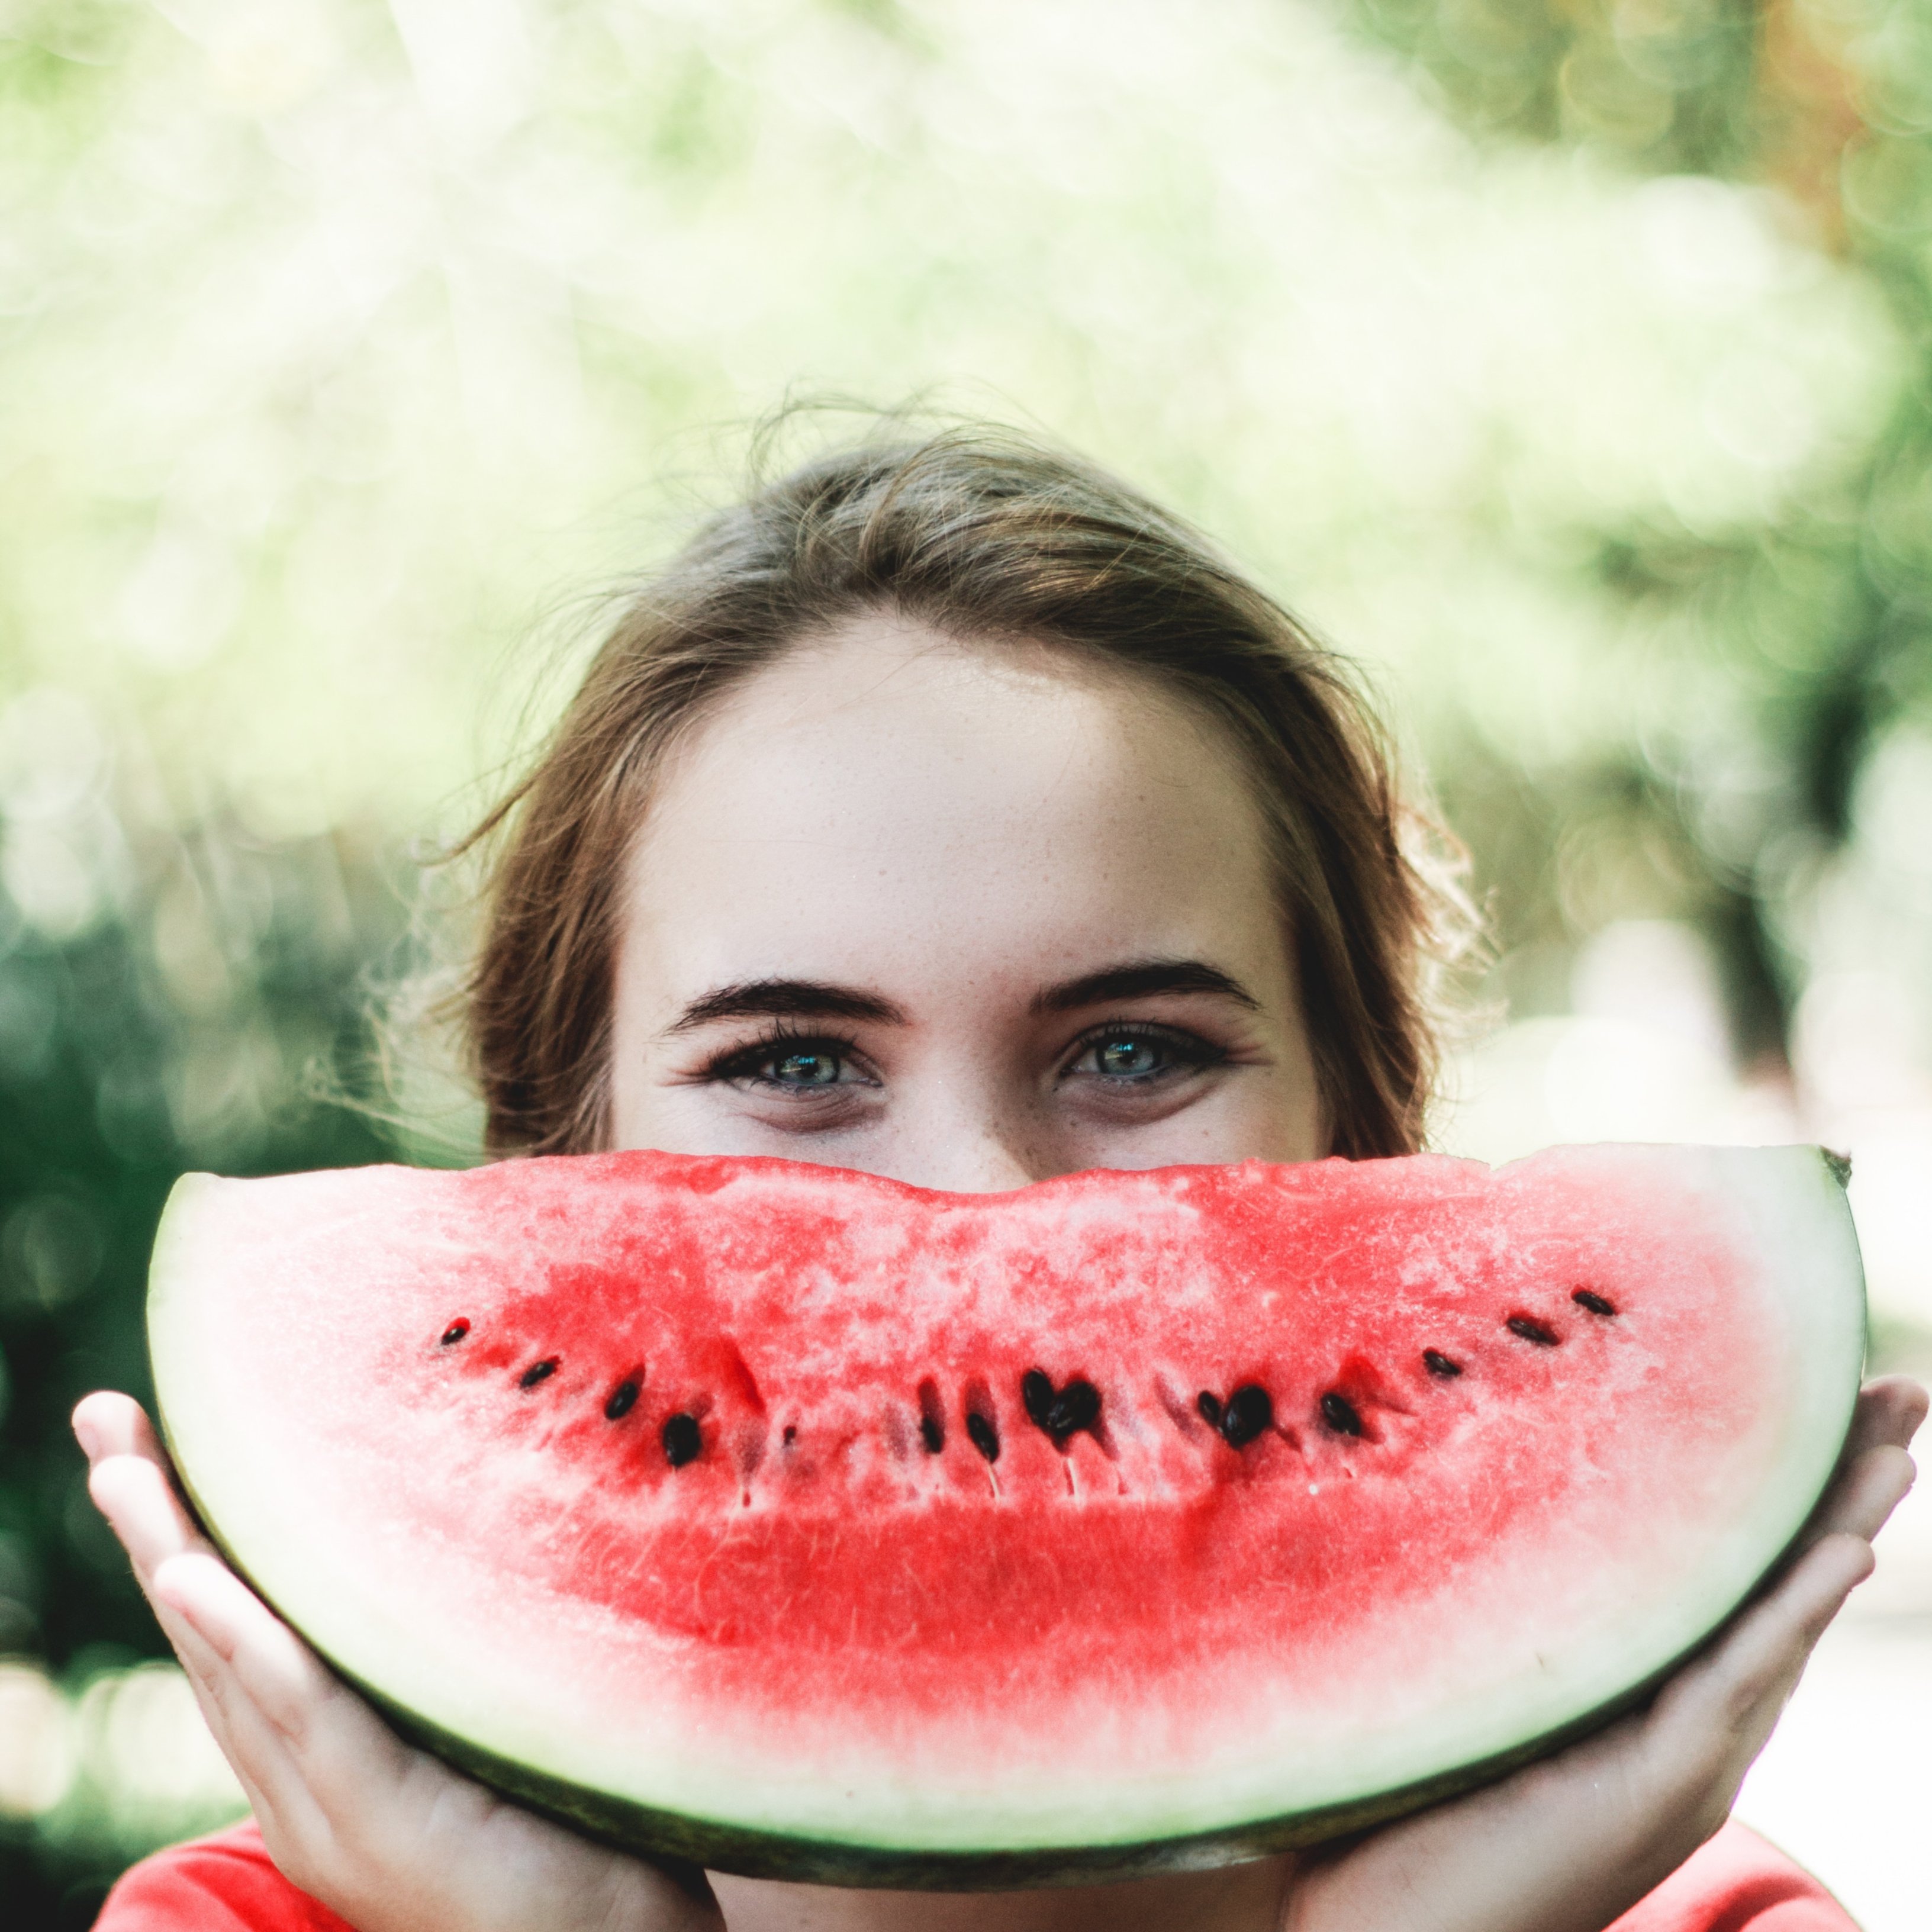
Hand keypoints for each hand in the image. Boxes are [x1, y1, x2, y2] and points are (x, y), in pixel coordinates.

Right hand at [74, 1390, 724, 1931]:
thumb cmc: (558, 1817)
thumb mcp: (470, 1708)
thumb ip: (431, 1641)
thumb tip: (449, 1511)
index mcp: (314, 1750)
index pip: (230, 1623)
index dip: (182, 1531)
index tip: (144, 1435)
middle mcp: (298, 1777)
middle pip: (208, 1631)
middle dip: (152, 1523)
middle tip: (105, 1416)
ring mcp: (325, 1804)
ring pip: (232, 1663)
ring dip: (174, 1559)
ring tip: (124, 1470)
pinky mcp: (377, 1819)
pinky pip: (303, 1715)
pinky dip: (246, 1643)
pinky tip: (195, 1580)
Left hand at [1279, 1375, 1926, 1931]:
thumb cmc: (1401, 1817)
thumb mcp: (1463, 1686)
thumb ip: (1490, 1611)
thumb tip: (1446, 1480)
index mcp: (1645, 1697)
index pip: (1735, 1574)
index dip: (1786, 1490)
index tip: (1827, 1395)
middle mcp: (1684, 1730)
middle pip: (1781, 1587)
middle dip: (1846, 1488)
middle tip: (1901, 1392)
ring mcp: (1683, 1766)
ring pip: (1780, 1625)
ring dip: (1843, 1528)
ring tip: (1899, 1448)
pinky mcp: (1658, 1791)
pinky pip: (1736, 1684)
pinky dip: (1790, 1612)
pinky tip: (1844, 1550)